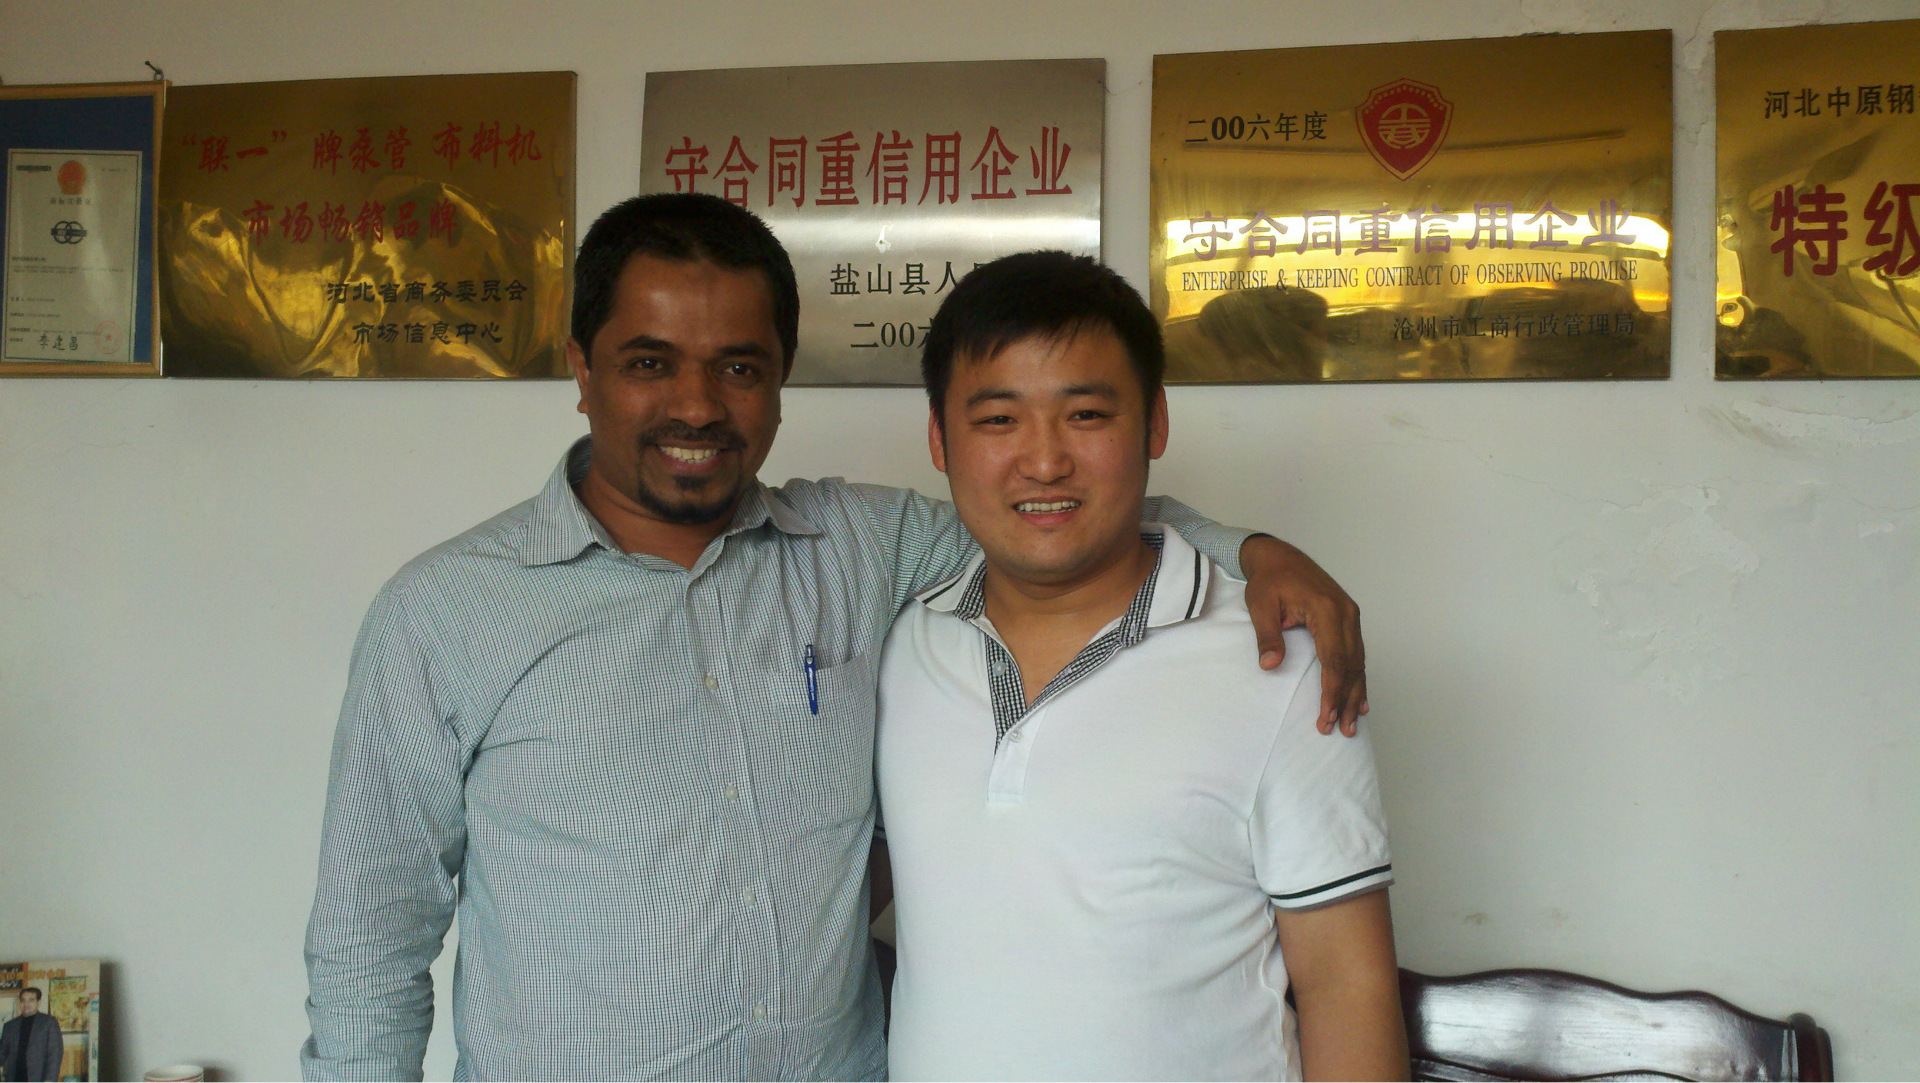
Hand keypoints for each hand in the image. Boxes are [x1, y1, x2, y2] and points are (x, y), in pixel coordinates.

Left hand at [1239, 534, 1367, 735]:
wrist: (1279, 556)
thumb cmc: (1269, 580)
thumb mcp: (1261, 605)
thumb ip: (1267, 636)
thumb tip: (1271, 665)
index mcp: (1326, 609)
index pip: (1333, 659)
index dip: (1332, 691)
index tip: (1326, 716)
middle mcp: (1346, 613)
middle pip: (1350, 665)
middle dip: (1346, 699)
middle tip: (1340, 729)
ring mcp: (1350, 615)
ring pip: (1358, 662)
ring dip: (1356, 693)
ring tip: (1352, 724)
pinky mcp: (1349, 618)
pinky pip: (1357, 653)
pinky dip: (1358, 678)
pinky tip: (1361, 699)